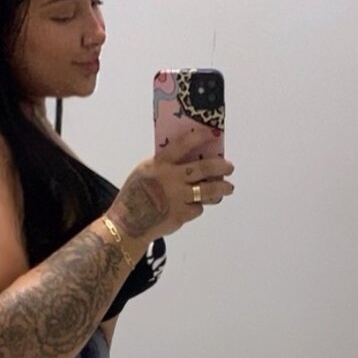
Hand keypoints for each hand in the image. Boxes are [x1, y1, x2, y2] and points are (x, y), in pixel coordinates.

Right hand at [107, 128, 234, 242]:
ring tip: (228, 188)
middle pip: (204, 168)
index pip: (183, 144)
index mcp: (159, 164)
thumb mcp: (145, 172)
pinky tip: (193, 206)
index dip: (200, 137)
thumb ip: (165, 166)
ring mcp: (178, 197)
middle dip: (220, 166)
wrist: (128, 223)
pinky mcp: (182, 214)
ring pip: (208, 190)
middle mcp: (171, 178)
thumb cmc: (135, 195)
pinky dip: (198, 206)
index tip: (213, 134)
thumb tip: (191, 161)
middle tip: (229, 167)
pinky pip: (198, 208)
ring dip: (221, 188)